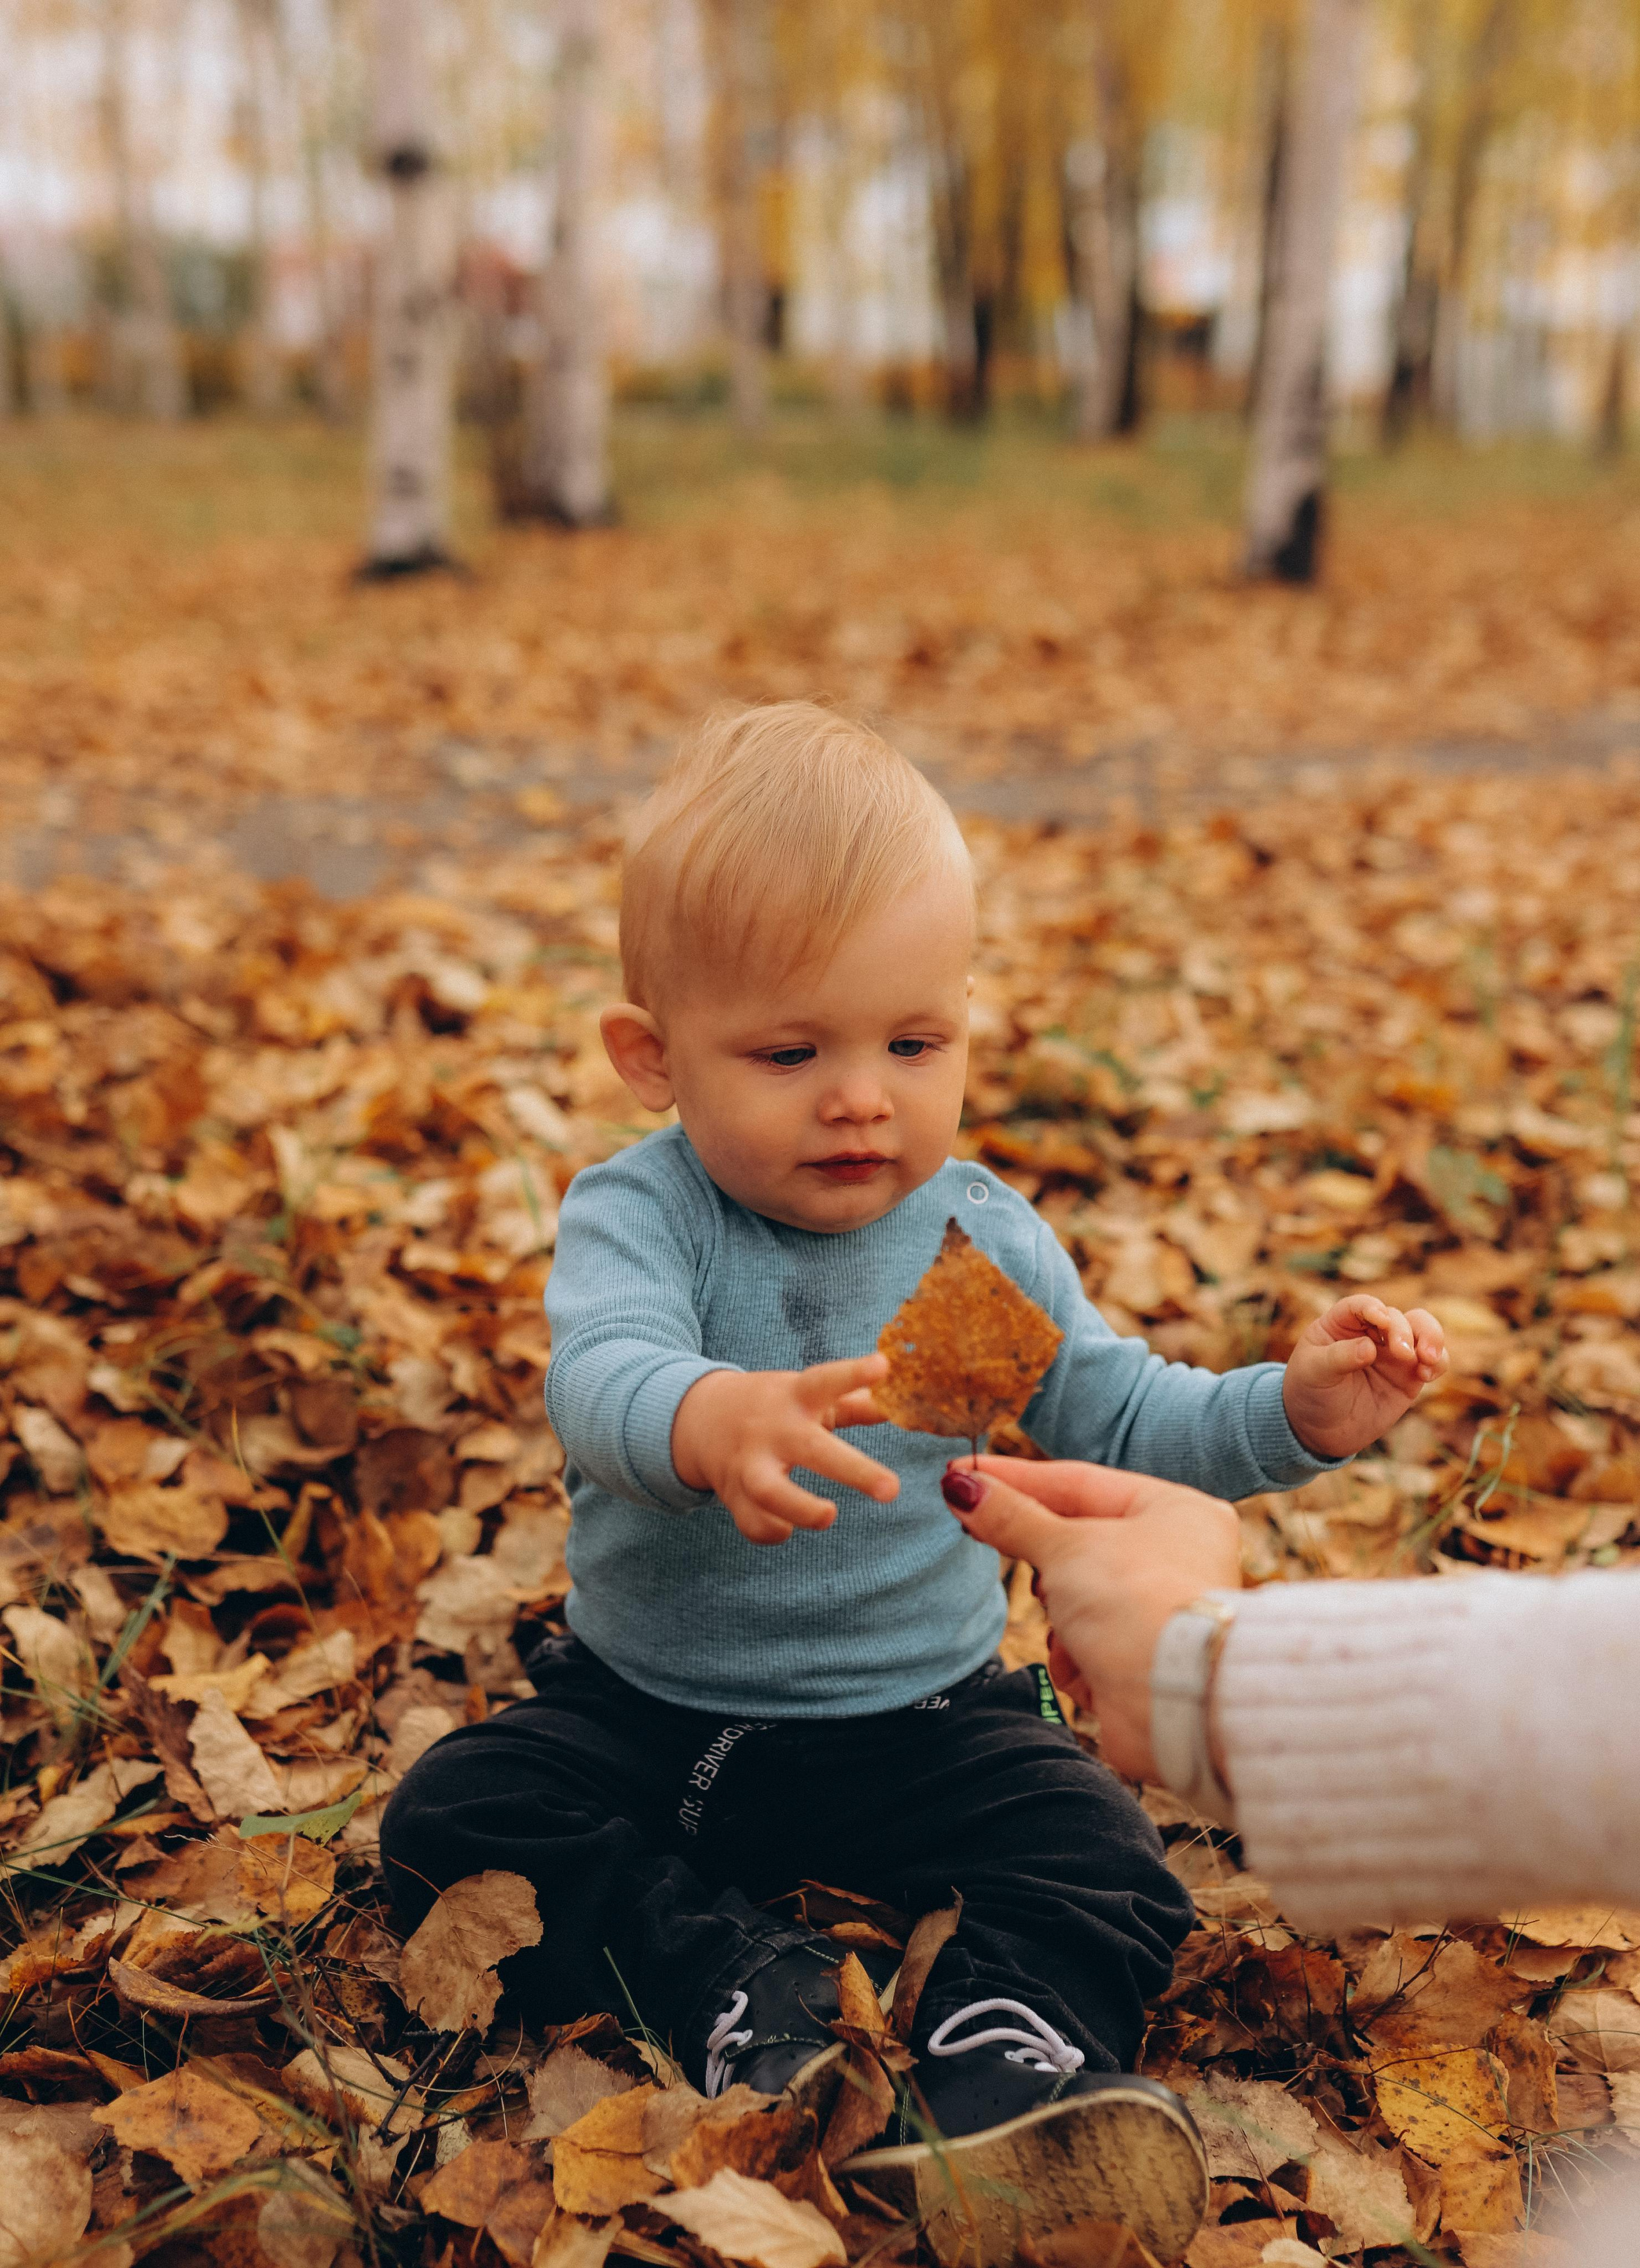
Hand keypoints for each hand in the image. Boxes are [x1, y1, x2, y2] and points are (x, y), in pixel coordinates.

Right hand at [672, 1354, 899, 1545]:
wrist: (699, 1418)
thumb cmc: (774, 1407)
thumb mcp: (809, 1395)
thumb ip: (856, 1402)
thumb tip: (904, 1399)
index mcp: (795, 1397)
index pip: (825, 1381)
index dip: (853, 1374)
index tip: (882, 1366)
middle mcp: (773, 1430)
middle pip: (811, 1449)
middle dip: (852, 1471)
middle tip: (891, 1489)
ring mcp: (750, 1464)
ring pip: (771, 1492)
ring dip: (801, 1508)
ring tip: (830, 1514)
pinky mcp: (734, 1495)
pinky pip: (753, 1523)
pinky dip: (773, 1530)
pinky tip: (787, 1526)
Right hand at [943, 1457, 1240, 1780]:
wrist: (1176, 1701)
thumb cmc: (1138, 1603)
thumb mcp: (1066, 1546)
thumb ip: (1011, 1516)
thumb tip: (961, 1487)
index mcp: (1173, 1510)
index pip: (1078, 1482)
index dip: (1016, 1479)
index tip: (963, 1474)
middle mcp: (1171, 1557)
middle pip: (1077, 1541)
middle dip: (1043, 1557)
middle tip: (987, 1537)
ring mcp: (1155, 1612)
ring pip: (1074, 1596)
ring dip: (1059, 1613)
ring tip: (1066, 1618)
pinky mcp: (1137, 1661)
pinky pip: (1083, 1645)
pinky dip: (1072, 1653)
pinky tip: (1080, 1659)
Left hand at [1281, 1295, 1447, 1460]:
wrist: (1320, 1430)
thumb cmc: (1310, 1392)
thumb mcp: (1314, 1372)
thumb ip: (1339, 1357)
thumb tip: (1370, 1348)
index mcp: (1341, 1323)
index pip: (1361, 1305)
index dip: (1372, 1308)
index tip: (1380, 1319)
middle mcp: (1371, 1333)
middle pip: (1398, 1316)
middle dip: (1404, 1330)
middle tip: (1402, 1353)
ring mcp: (1393, 1354)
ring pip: (1423, 1331)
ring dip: (1431, 1337)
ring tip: (1427, 1359)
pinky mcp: (1410, 1376)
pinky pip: (1434, 1362)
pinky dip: (1439, 1362)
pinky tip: (1426, 1375)